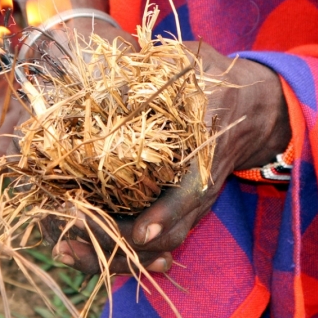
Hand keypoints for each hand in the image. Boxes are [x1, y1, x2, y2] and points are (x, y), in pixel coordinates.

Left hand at [49, 41, 290, 273]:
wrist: (253, 108)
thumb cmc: (216, 80)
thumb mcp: (194, 62)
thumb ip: (160, 66)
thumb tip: (116, 71)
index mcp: (205, 151)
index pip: (190, 193)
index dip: (166, 214)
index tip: (140, 231)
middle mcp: (198, 188)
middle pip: (165, 235)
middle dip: (117, 244)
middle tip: (68, 242)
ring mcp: (189, 203)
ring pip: (156, 246)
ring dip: (111, 254)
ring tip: (64, 250)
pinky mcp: (178, 209)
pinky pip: (153, 242)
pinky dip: (120, 251)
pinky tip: (84, 250)